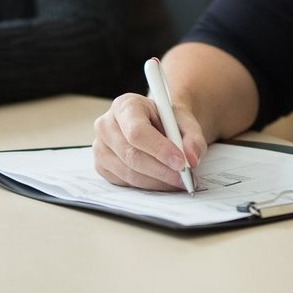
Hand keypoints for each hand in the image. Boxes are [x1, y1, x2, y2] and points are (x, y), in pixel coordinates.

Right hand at [92, 92, 207, 190]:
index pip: (137, 132)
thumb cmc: (166, 120)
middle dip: (162, 171)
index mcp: (125, 106)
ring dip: (157, 182)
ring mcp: (100, 147)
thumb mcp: (184, 121)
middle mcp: (106, 125)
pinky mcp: (101, 166)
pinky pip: (125, 183)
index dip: (159, 149)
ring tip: (178, 181)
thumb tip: (191, 159)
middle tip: (185, 178)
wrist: (156, 125)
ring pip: (129, 173)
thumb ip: (192, 137)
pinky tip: (163, 181)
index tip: (181, 162)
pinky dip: (148, 186)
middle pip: (132, 156)